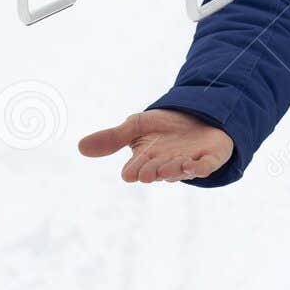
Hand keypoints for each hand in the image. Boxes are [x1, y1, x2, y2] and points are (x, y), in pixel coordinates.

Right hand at [77, 109, 234, 182]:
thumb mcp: (136, 126)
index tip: (130, 173)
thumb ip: (112, 138)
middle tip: (149, 171)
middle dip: (154, 171)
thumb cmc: (164, 126)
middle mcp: (165, 166)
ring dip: (175, 170)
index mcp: (146, 160)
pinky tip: (192, 164)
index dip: (134, 171)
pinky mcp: (209, 159)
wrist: (196, 116)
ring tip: (170, 166)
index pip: (136, 170)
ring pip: (179, 171)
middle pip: (157, 172)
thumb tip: (80, 147)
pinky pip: (204, 167)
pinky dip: (199, 168)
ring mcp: (188, 163)